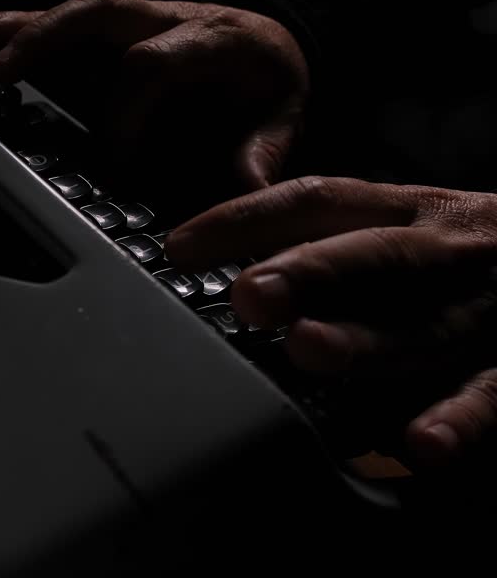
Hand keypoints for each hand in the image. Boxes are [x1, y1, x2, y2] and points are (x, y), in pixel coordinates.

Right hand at [0, 0, 307, 190]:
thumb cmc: (269, 85)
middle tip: (3, 72)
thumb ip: (264, 150)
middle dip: (49, 39)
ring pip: (78, 12)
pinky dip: (21, 25)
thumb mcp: (286, 116)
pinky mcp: (114, 29)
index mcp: (213, 40)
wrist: (273, 42)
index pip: (152, 64)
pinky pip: (66, 22)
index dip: (125, 110)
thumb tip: (246, 186)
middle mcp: (168, 18)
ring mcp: (137, 19)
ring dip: (25, 26)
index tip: (116, 158)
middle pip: (101, 13)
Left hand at [165, 176, 496, 469]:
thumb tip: (228, 260)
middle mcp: (450, 248)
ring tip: (311, 350)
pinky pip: (495, 391)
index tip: (181, 245)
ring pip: (430, 323)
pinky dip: (461, 417)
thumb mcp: (411, 229)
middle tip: (251, 294)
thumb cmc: (476, 258)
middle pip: (375, 254)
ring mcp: (493, 306)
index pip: (319, 201)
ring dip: (370, 340)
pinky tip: (419, 447)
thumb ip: (335, 241)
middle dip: (310, 271)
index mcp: (410, 212)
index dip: (248, 218)